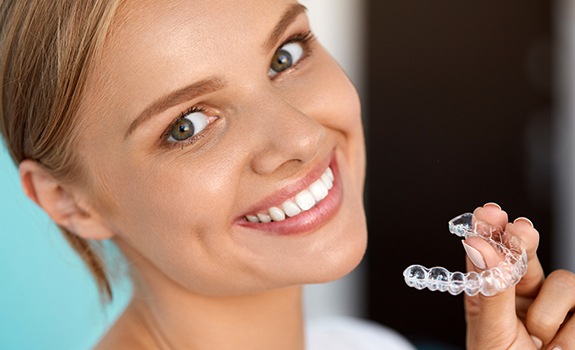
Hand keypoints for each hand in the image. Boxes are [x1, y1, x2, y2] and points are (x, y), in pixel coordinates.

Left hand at [464, 203, 574, 349]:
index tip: (488, 213)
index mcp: (489, 294)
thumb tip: (480, 244)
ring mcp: (554, 306)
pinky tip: (555, 349)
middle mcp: (521, 294)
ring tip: (537, 341)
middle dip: (522, 240)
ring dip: (549, 314)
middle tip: (519, 229)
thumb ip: (491, 289)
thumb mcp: (491, 332)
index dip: (489, 230)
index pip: (487, 253)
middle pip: (525, 254)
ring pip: (563, 279)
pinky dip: (569, 334)